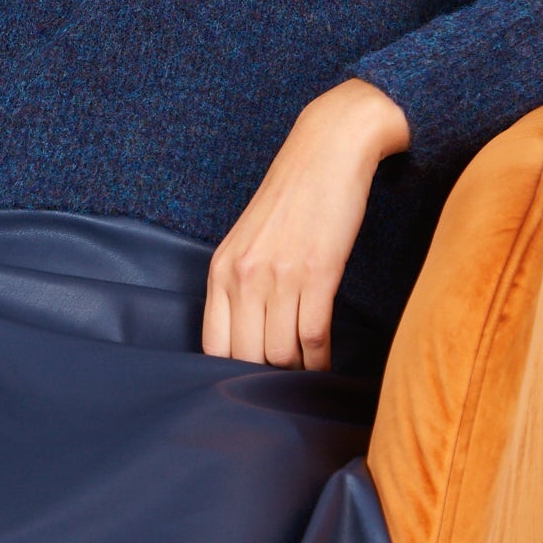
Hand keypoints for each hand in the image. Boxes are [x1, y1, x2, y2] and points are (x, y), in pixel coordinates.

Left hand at [202, 80, 410, 369]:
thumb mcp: (250, 240)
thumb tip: (251, 339)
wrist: (329, 148)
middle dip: (266, 382)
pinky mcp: (318, 273)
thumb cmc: (293, 197)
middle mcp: (243, 276)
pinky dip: (321, 360)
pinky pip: (314, 337)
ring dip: (297, 374)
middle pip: (246, 358)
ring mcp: (279, 276)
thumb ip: (242, 286)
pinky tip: (325, 364)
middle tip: (282, 394)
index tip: (249, 388)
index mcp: (221, 270)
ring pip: (282, 354)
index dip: (230, 376)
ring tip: (307, 381)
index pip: (213, 346)